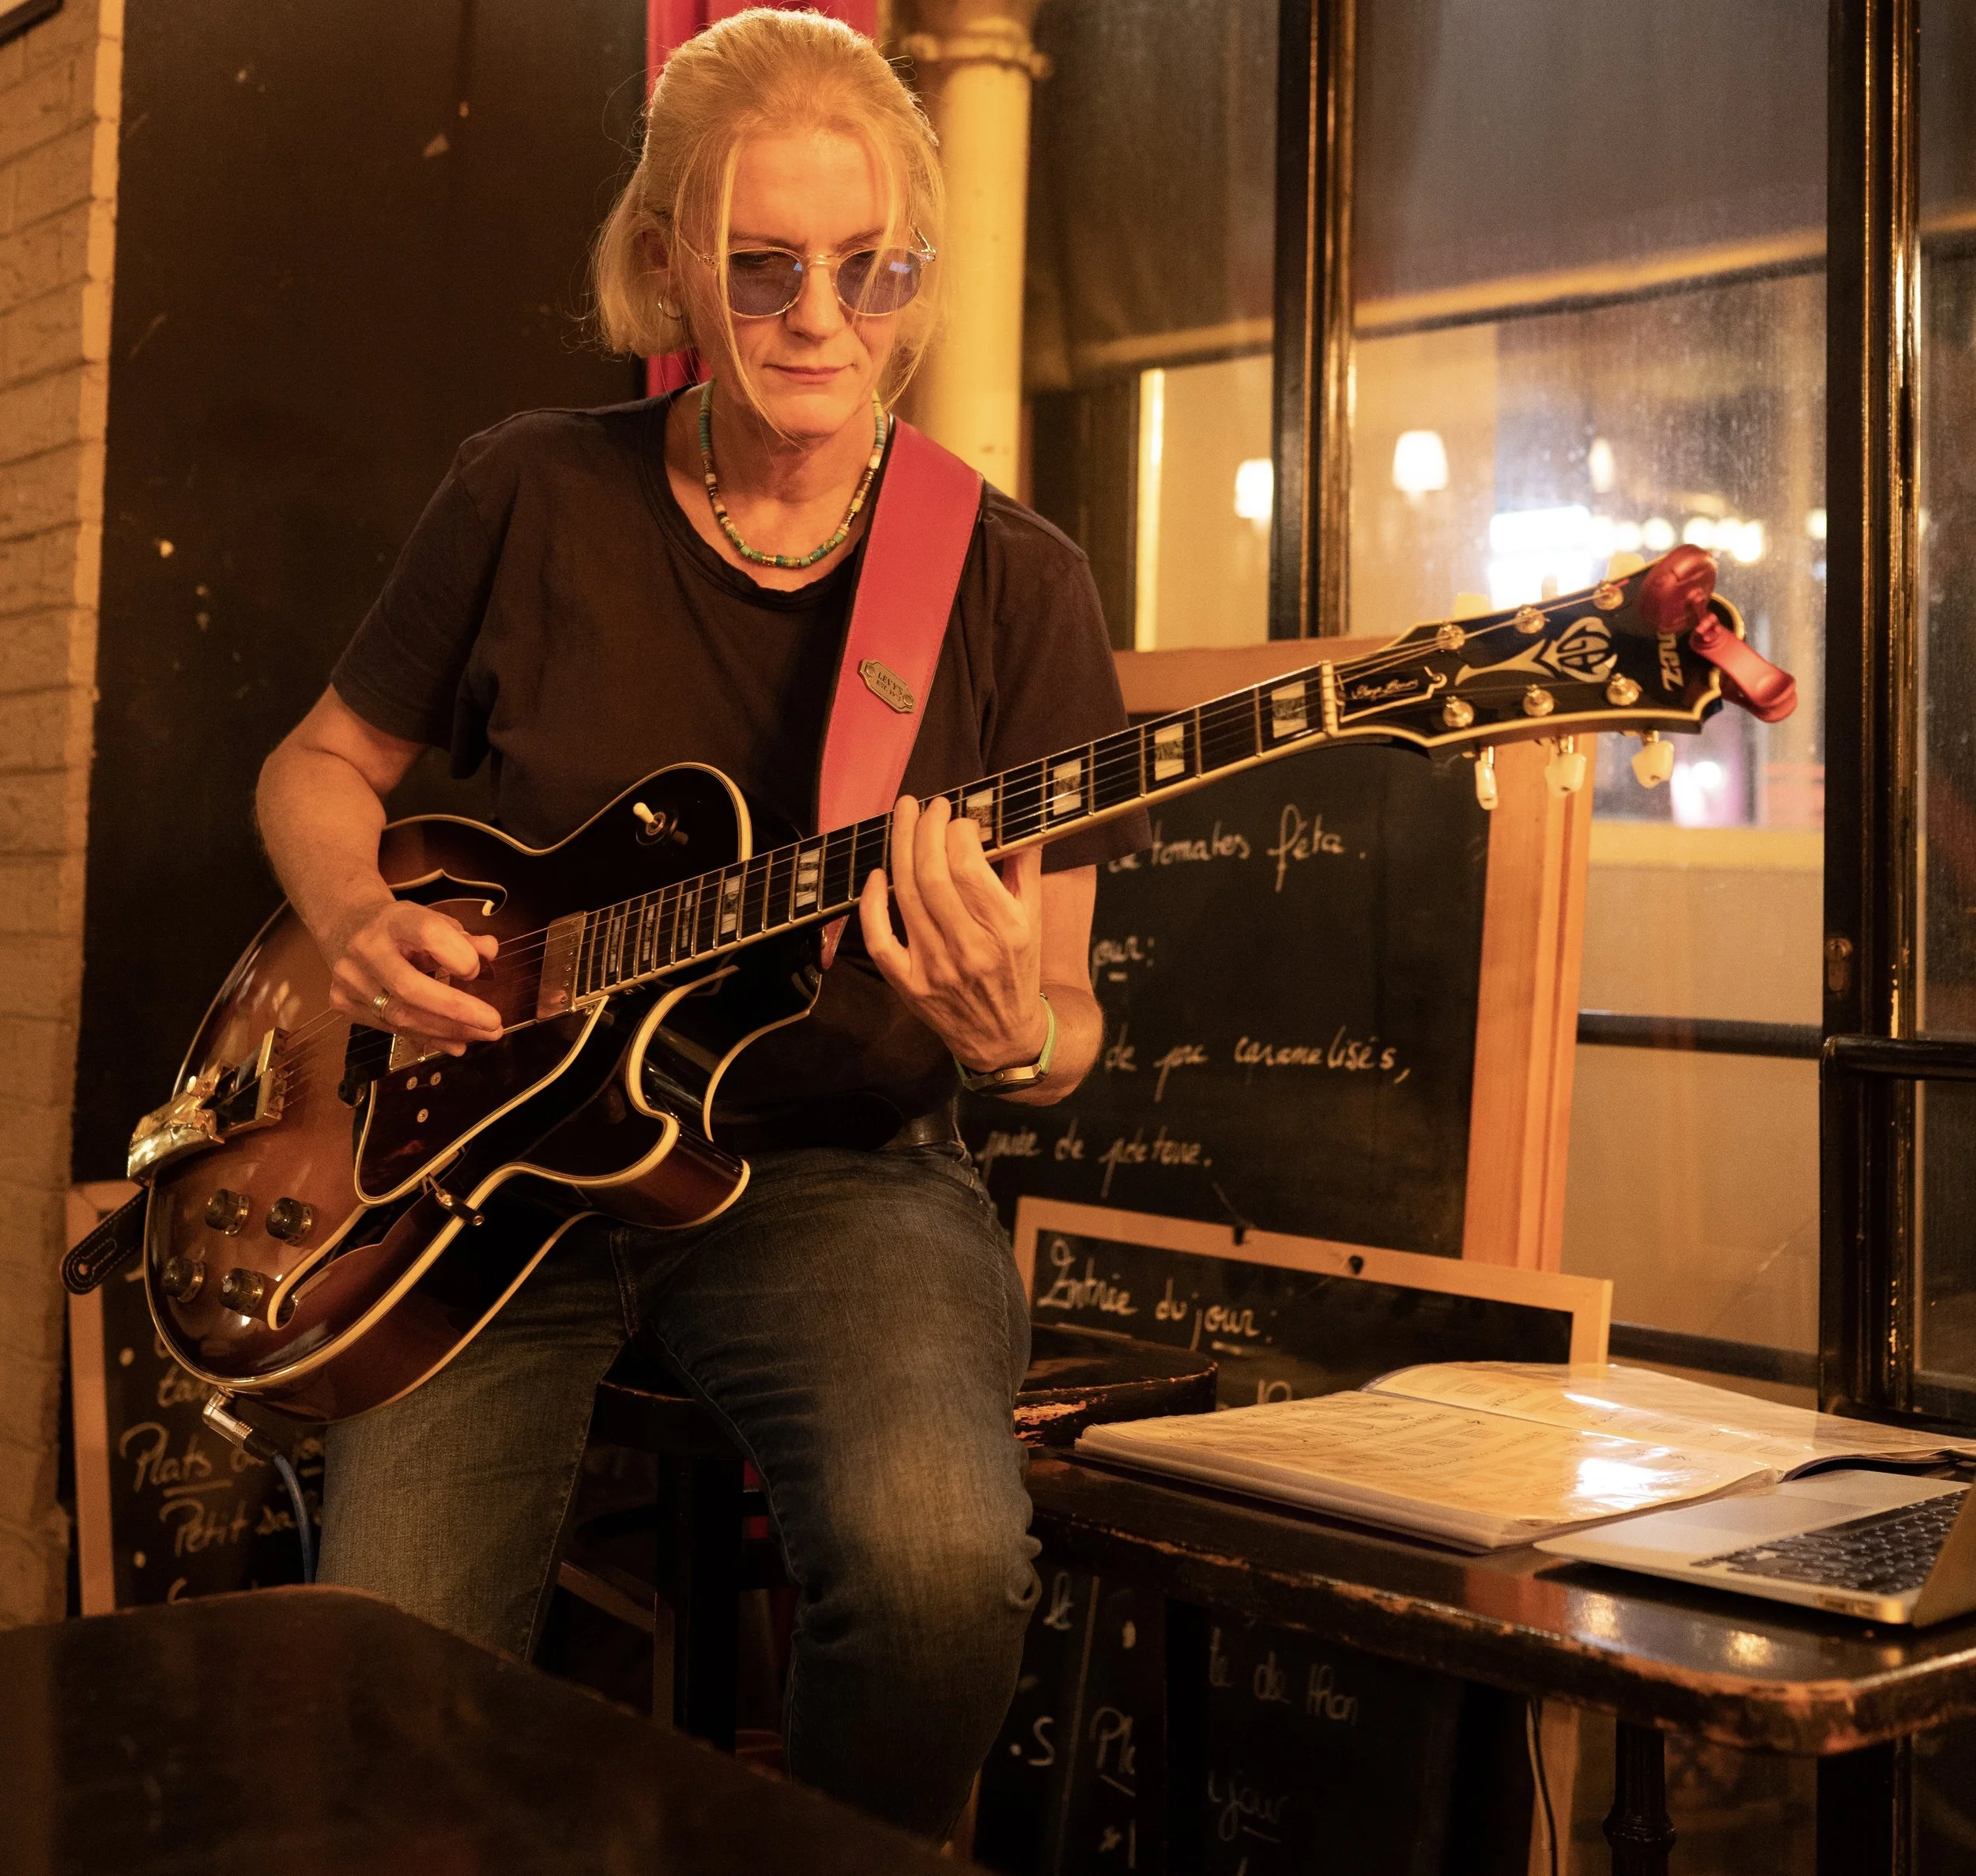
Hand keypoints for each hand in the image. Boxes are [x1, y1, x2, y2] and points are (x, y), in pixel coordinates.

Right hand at [323, 897, 502, 1056]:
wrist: (346, 927)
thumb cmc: (401, 928)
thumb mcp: (433, 922)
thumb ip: (464, 939)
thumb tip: (490, 951)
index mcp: (393, 920)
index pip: (428, 934)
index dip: (460, 956)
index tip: (478, 971)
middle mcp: (365, 948)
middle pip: (410, 987)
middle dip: (457, 1010)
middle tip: (494, 1024)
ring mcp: (349, 978)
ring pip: (401, 1016)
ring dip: (448, 1031)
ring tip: (482, 1035)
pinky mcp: (342, 1003)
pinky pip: (392, 1029)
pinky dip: (428, 1038)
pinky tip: (455, 1043)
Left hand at [858, 795, 1050, 1072]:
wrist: (1003, 1037)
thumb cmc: (1018, 969)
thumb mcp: (1034, 920)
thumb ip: (1024, 870)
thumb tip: (1009, 822)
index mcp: (1007, 929)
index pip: (969, 867)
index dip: (958, 831)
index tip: (960, 820)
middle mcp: (970, 949)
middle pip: (933, 876)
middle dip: (925, 830)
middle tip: (927, 806)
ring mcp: (935, 969)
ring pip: (906, 897)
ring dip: (900, 849)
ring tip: (904, 817)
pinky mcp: (908, 985)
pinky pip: (879, 939)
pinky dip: (871, 904)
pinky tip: (876, 875)